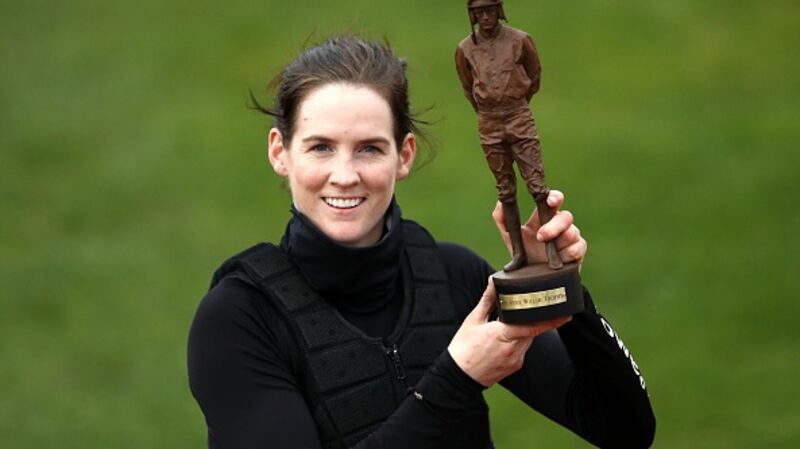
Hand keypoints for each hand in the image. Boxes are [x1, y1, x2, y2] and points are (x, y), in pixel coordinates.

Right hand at [448, 280, 571, 386]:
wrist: (459, 376)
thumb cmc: (464, 348)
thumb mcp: (473, 320)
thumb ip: (487, 300)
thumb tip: (493, 281)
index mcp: (502, 335)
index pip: (532, 326)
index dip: (550, 321)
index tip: (565, 315)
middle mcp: (513, 350)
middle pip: (532, 330)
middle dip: (532, 320)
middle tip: (533, 309)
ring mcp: (516, 360)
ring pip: (529, 339)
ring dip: (524, 330)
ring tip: (507, 325)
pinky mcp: (516, 366)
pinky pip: (523, 349)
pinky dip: (518, 341)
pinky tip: (504, 340)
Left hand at [492, 190, 586, 268]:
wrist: (533, 281)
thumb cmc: (523, 254)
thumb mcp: (509, 237)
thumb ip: (502, 218)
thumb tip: (501, 202)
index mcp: (543, 217)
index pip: (553, 200)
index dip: (555, 197)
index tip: (550, 201)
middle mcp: (559, 224)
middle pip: (566, 216)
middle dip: (554, 225)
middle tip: (541, 236)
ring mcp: (570, 237)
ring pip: (573, 232)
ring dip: (560, 242)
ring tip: (549, 254)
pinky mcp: (578, 251)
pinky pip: (579, 247)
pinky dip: (568, 253)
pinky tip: (559, 260)